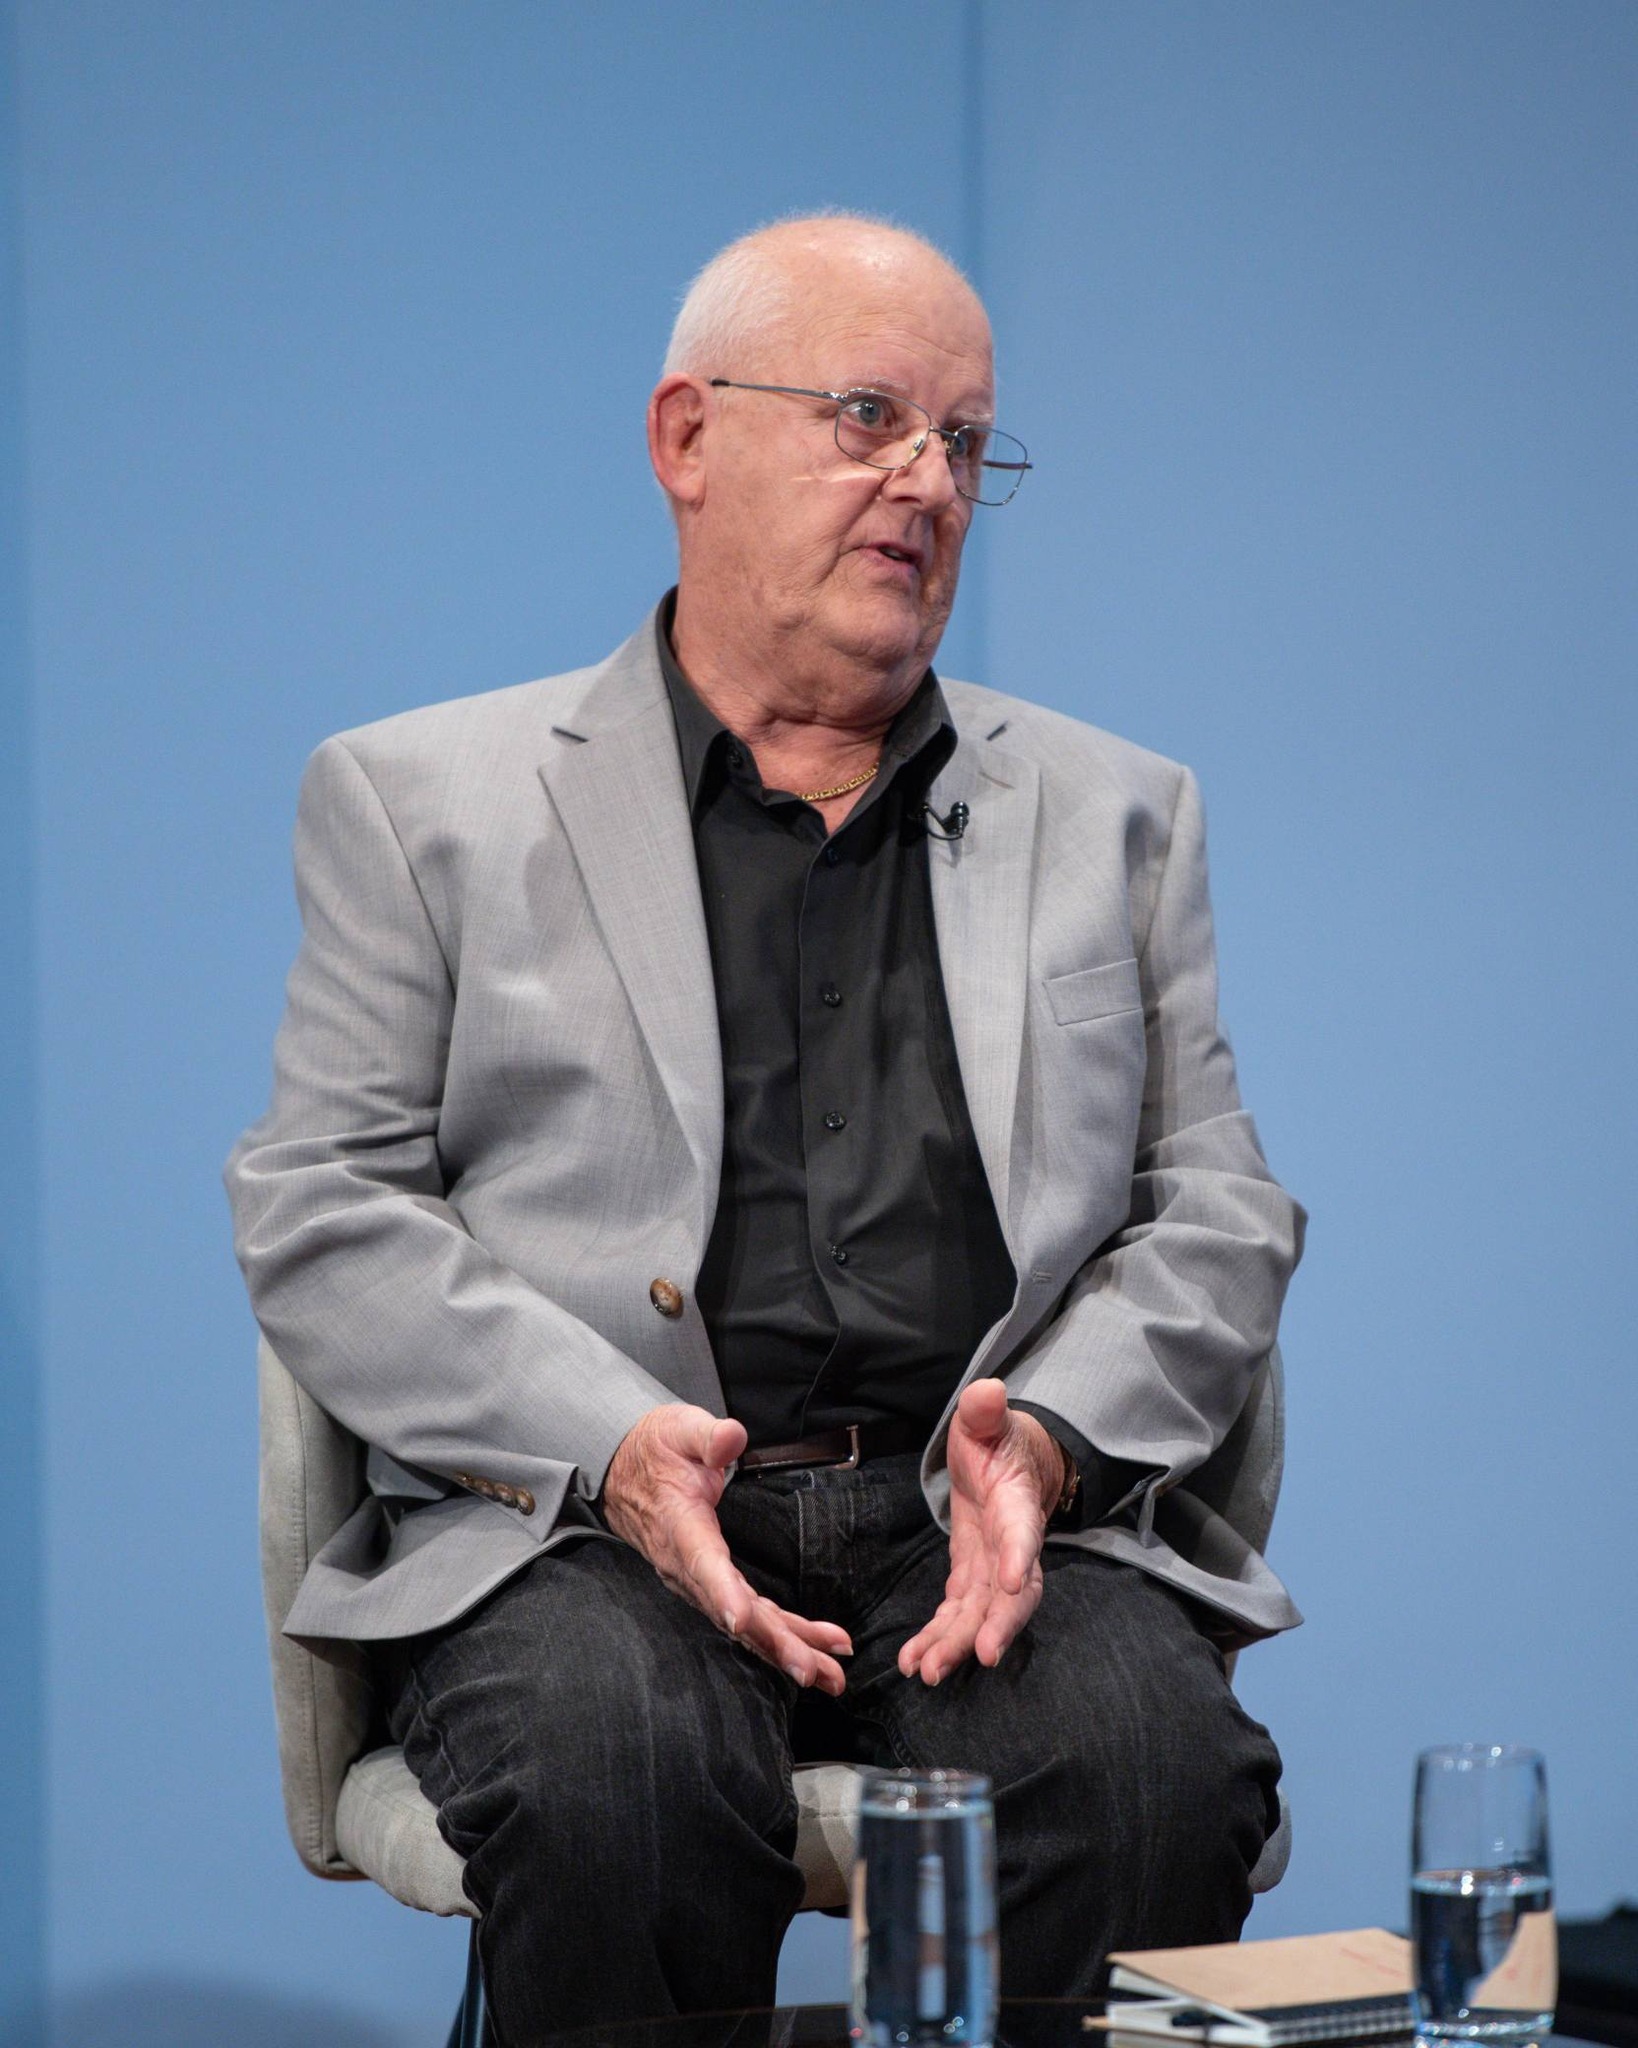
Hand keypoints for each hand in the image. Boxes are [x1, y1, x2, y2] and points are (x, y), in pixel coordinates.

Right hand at [602, 1405, 851, 1693]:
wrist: (624, 1471)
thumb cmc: (657, 1449)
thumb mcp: (680, 1428)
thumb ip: (708, 1437)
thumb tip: (732, 1437)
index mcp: (680, 1525)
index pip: (701, 1562)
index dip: (721, 1591)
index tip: (740, 1618)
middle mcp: (687, 1565)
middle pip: (732, 1612)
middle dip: (773, 1643)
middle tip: (812, 1669)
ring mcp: (699, 1582)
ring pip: (745, 1626)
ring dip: (788, 1650)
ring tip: (832, 1676)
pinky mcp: (712, 1586)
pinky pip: (750, 1618)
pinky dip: (784, 1637)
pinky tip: (819, 1650)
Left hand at [898, 1379, 1066, 1686]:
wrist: (1004, 1458)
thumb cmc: (994, 1437)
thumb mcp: (985, 1418)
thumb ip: (984, 1410)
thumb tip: (988, 1390)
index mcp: (1016, 1503)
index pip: (1022, 1532)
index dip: (1019, 1556)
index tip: (1011, 1584)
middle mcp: (1010, 1544)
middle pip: (1011, 1593)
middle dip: (995, 1625)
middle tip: (977, 1656)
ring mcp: (991, 1566)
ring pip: (981, 1613)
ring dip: (957, 1643)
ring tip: (928, 1672)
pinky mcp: (971, 1577)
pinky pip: (958, 1614)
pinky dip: (939, 1638)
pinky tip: (915, 1662)